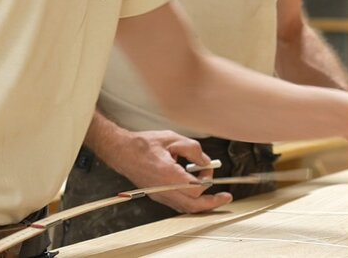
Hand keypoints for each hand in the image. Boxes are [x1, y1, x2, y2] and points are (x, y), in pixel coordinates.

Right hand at [111, 130, 231, 212]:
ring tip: (211, 193)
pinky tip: (193, 190)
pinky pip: (178, 205)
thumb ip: (192, 149)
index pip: (197, 187)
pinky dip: (190, 201)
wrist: (122, 151)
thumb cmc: (144, 144)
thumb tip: (205, 161)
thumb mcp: (172, 138)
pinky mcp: (157, 195)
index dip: (207, 178)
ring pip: (186, 208)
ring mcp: (160, 195)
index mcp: (169, 175)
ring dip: (201, 203)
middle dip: (212, 203)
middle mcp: (164, 190)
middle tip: (225, 198)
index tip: (207, 167)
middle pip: (194, 206)